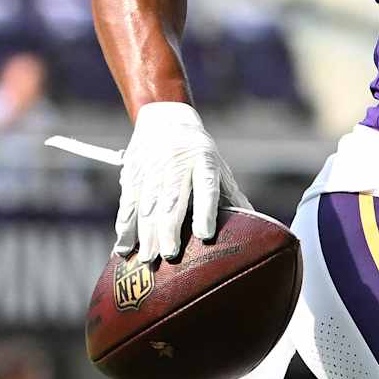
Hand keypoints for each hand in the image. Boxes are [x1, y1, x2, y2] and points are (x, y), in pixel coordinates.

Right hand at [53, 102, 248, 261]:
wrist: (165, 118)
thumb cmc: (199, 152)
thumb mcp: (218, 167)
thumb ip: (232, 196)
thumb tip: (256, 226)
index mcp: (204, 161)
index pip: (206, 187)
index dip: (205, 211)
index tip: (205, 235)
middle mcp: (177, 163)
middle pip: (172, 199)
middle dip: (169, 229)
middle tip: (169, 255)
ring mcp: (152, 168)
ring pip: (147, 204)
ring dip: (145, 234)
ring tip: (147, 259)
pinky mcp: (131, 174)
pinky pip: (127, 203)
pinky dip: (124, 227)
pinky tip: (123, 248)